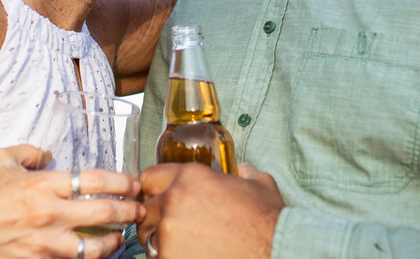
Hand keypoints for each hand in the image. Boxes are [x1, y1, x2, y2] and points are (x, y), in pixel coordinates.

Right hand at [0, 145, 143, 258]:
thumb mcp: (1, 158)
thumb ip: (31, 152)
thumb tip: (49, 154)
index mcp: (41, 185)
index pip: (93, 181)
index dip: (121, 182)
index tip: (134, 183)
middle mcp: (46, 216)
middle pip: (102, 215)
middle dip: (128, 212)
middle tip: (140, 209)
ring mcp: (41, 246)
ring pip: (92, 250)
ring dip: (112, 244)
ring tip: (120, 238)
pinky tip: (91, 255)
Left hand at [138, 162, 284, 258]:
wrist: (275, 251)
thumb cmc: (268, 221)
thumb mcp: (259, 185)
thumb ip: (245, 173)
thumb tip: (243, 169)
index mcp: (190, 177)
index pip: (149, 178)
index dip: (152, 189)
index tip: (157, 199)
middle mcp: (174, 201)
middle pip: (144, 209)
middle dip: (154, 217)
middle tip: (170, 227)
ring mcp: (169, 233)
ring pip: (147, 236)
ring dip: (158, 240)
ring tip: (179, 246)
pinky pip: (156, 258)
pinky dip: (167, 258)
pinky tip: (187, 256)